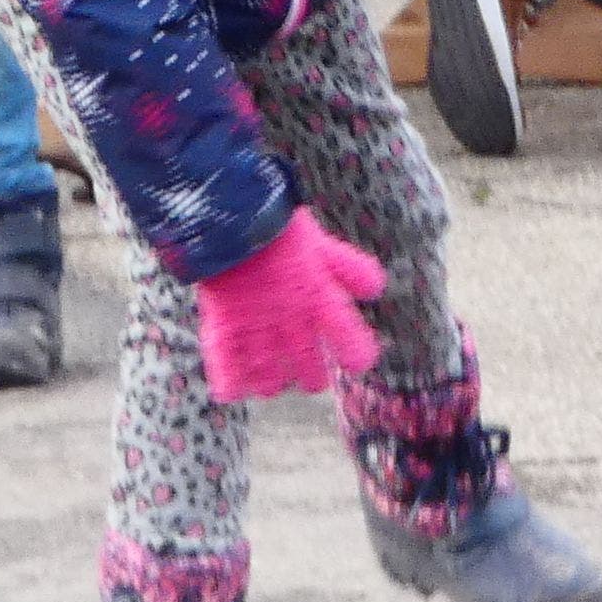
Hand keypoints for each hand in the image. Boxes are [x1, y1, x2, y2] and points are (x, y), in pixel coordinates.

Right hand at [193, 209, 387, 402]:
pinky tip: (235, 386)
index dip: (356, 357)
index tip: (355, 359)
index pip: (352, 349)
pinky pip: (228, 373)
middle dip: (312, 376)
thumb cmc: (282, 230)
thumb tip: (376, 291)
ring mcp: (257, 330)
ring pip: (271, 383)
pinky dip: (232, 384)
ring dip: (273, 382)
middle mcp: (293, 324)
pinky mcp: (224, 328)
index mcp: (321, 302)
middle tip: (309, 371)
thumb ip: (353, 271)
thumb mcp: (325, 248)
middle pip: (311, 376)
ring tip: (272, 375)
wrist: (233, 215)